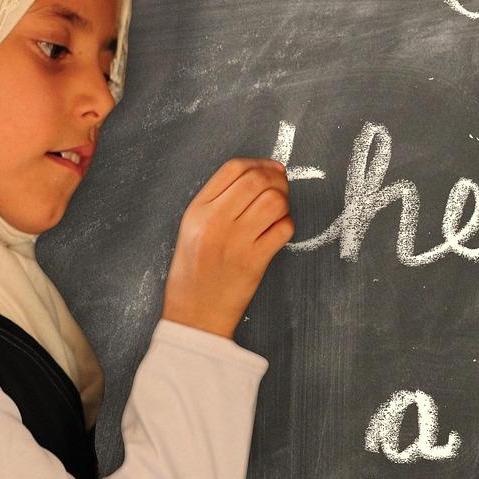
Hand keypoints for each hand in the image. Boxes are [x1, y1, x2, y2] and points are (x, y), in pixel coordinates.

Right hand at [161, 158, 292, 337]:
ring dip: (284, 202)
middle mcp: (214, 222)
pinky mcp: (254, 262)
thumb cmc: (194, 271)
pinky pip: (283, 230)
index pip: (233, 168)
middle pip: (256, 180)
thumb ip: (219, 201)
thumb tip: (262, 174)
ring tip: (277, 213)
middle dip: (276, 178)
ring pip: (274, 201)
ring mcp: (235, 242)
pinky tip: (277, 232)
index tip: (270, 169)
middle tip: (281, 187)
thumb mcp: (192, 228)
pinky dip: (286, 225)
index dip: (258, 163)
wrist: (194, 315)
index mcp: (197, 210)